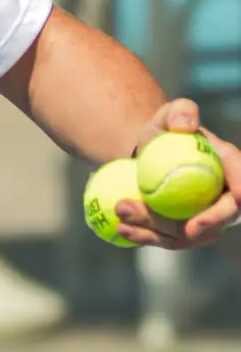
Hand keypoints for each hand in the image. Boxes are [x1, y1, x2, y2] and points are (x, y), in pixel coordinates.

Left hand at [118, 98, 240, 247]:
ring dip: (154, 230)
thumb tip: (186, 126)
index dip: (234, 202)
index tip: (213, 212)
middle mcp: (225, 199)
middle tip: (173, 224)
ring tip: (122, 214)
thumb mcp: (170, 115)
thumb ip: (180, 111)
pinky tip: (122, 228)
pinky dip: (143, 235)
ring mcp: (205, 220)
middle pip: (216, 220)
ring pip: (185, 235)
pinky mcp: (182, 232)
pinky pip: (165, 239)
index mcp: (231, 170)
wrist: (150, 156)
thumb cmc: (166, 133)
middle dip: (193, 226)